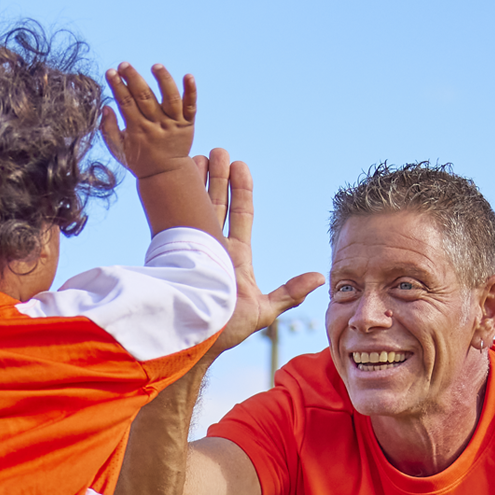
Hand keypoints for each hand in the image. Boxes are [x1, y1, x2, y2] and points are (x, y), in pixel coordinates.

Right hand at [99, 62, 197, 178]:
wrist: (166, 175)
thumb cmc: (139, 160)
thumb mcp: (118, 149)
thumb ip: (108, 129)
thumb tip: (106, 106)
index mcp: (138, 130)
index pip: (126, 103)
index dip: (117, 86)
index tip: (110, 72)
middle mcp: (156, 125)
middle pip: (145, 97)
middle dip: (133, 78)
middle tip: (124, 65)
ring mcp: (174, 124)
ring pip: (170, 98)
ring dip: (163, 80)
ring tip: (155, 66)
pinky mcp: (188, 124)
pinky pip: (191, 106)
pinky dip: (190, 91)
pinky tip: (188, 76)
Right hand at [144, 136, 318, 364]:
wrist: (194, 343)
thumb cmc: (227, 330)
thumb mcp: (265, 310)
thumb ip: (290, 292)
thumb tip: (320, 277)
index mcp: (236, 257)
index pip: (241, 215)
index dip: (242, 190)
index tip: (241, 165)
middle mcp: (215, 249)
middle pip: (218, 204)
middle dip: (218, 177)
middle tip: (220, 151)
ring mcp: (194, 249)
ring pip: (198, 208)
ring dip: (198, 182)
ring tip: (198, 155)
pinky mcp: (174, 253)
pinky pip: (177, 221)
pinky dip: (177, 200)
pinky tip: (174, 180)